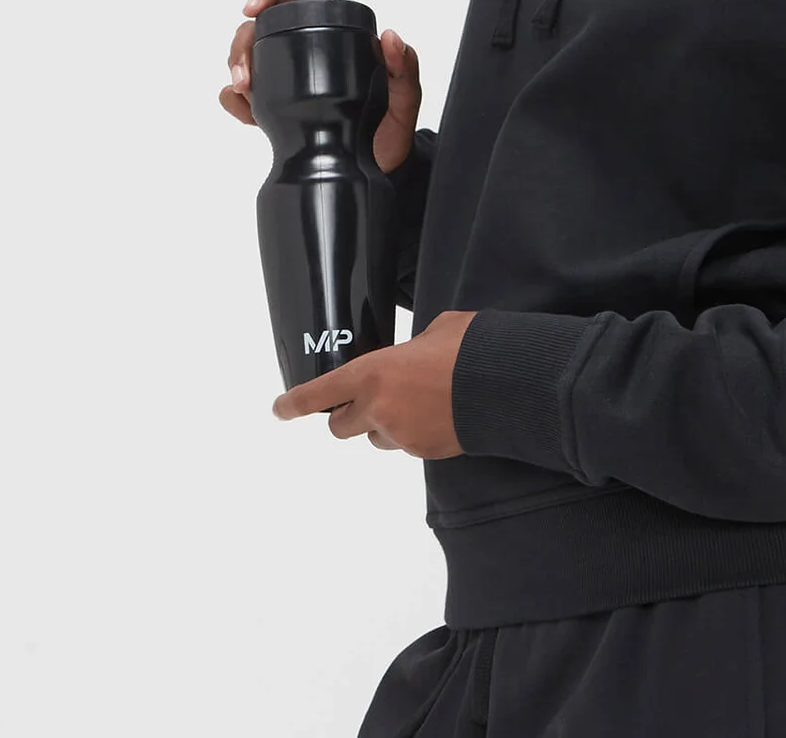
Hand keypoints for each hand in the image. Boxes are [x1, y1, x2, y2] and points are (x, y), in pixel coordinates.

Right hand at [221, 0, 422, 174]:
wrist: (378, 172)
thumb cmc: (391, 131)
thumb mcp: (405, 100)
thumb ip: (404, 70)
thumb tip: (390, 37)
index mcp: (335, 37)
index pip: (296, 1)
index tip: (254, 9)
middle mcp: (306, 54)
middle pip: (258, 29)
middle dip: (242, 44)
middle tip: (244, 72)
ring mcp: (285, 81)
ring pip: (245, 58)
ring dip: (236, 69)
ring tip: (243, 90)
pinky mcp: (273, 110)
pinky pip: (241, 97)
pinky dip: (233, 100)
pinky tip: (243, 109)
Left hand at [270, 310, 478, 458]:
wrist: (506, 385)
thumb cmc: (468, 347)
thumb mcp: (432, 331)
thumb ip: (409, 349)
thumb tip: (414, 356)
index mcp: (372, 373)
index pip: (318, 394)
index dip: (293, 404)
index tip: (279, 409)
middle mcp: (378, 410)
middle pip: (340, 426)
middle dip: (347, 414)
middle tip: (367, 398)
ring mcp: (401, 436)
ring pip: (376, 437)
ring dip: (383, 425)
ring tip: (415, 402)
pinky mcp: (425, 453)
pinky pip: (407, 444)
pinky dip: (413, 432)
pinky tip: (438, 413)